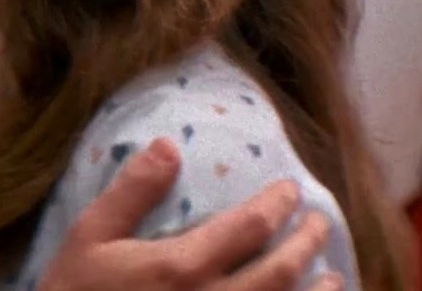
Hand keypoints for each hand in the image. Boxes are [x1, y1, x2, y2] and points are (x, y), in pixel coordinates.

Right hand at [38, 138, 337, 290]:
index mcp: (182, 266)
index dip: (277, 204)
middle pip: (281, 270)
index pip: (250, 226)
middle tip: (319, 223)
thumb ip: (131, 192)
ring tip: (332, 277)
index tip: (291, 189)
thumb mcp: (89, 237)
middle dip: (307, 242)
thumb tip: (169, 145)